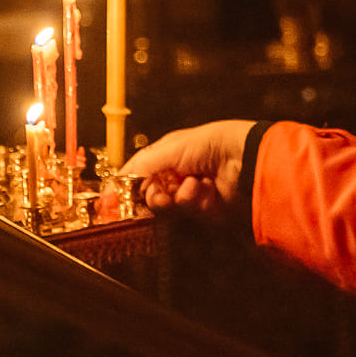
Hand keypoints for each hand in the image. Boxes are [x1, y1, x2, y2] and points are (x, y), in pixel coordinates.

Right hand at [122, 119, 257, 213]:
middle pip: (150, 197)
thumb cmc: (209, 144)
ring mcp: (190, 193)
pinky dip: (197, 201)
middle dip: (156, 197)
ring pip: (168, 208)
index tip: (110, 203)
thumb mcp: (169, 149)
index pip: (136, 176)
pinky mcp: (205, 209)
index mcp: (166, 156)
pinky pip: (189, 212)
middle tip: (163, 194)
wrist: (245, 158)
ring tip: (193, 186)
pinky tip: (208, 189)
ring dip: (180, 197)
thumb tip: (117, 181)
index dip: (123, 190)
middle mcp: (176, 175)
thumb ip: (140, 167)